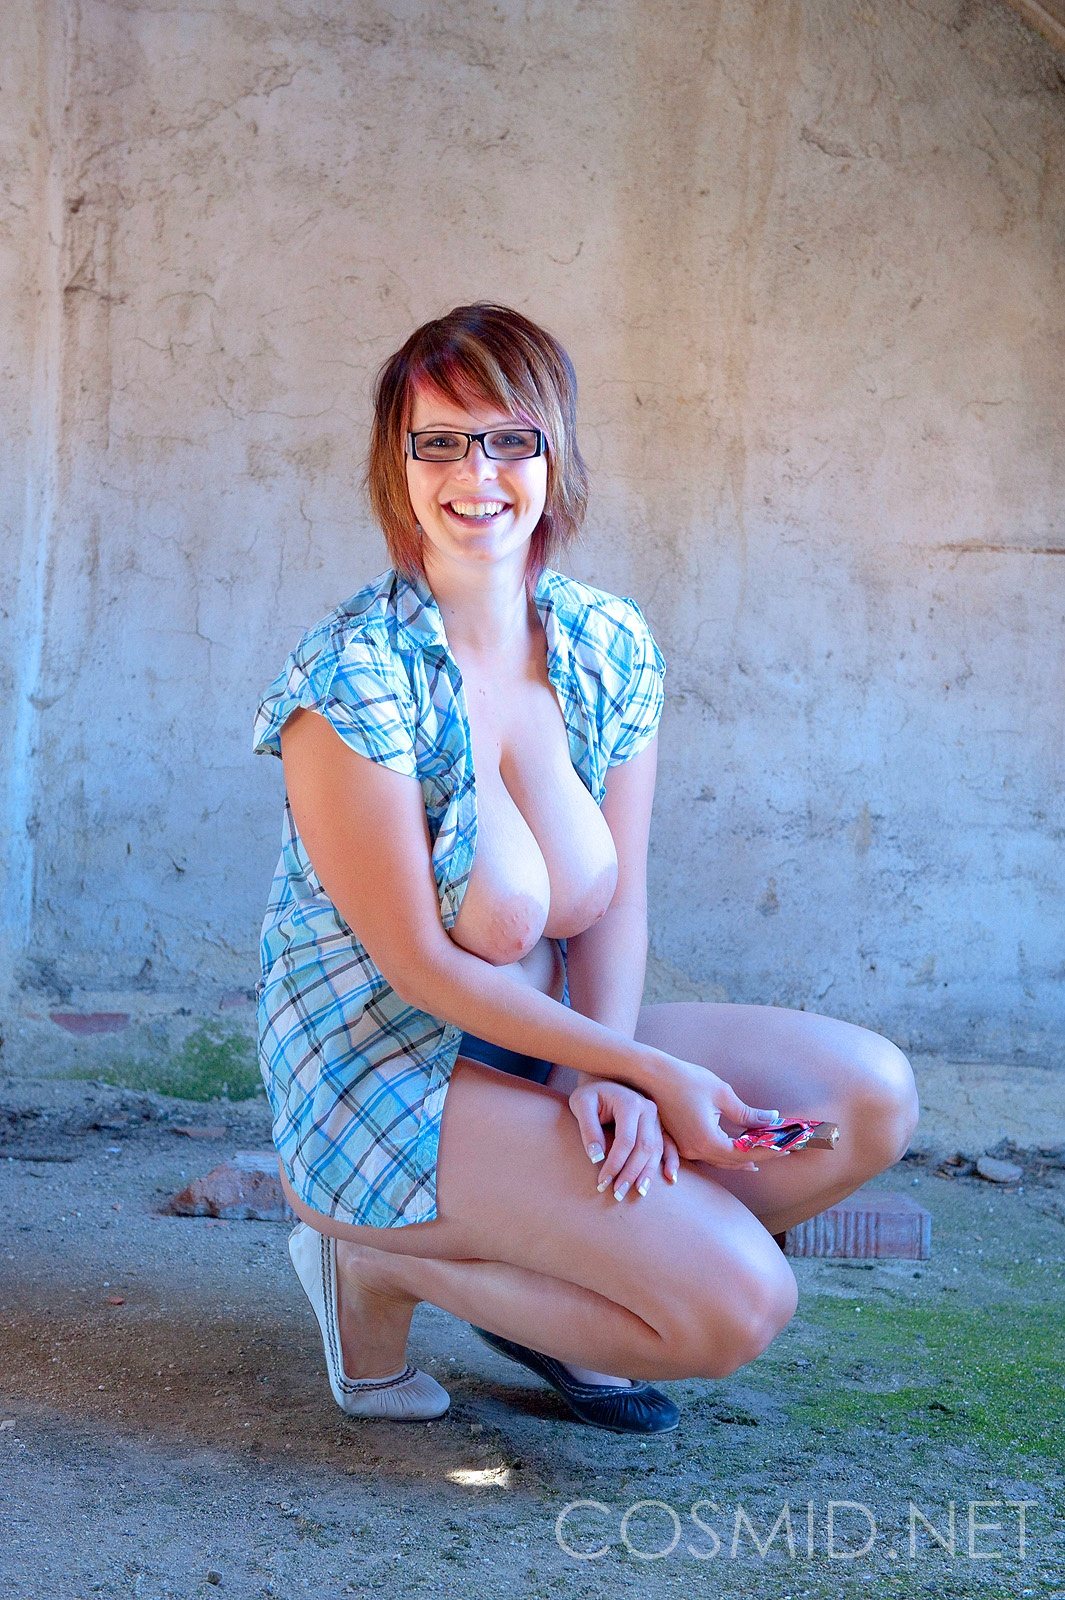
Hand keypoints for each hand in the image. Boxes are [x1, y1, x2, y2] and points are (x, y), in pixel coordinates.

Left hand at [567, 1078, 679, 1200]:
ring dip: (648, 1173)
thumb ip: (588, 1129)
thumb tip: (596, 1157)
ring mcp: (656, 1117)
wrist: (603, 1080)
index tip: (602, 1182)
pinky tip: (670, 1178)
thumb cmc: (590, 1094)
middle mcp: (648, 1109)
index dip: (615, 1164)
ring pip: (656, 1149)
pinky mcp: (659, 1124)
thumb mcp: (581, 1104)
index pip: (626, 1141)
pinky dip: (671, 1161)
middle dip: (631, 1173)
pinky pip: (669, 1144)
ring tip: (637, 1192)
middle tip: (617, 1194)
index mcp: (630, 1103)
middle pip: (644, 1148)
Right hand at [641, 1053, 786, 1171]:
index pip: (745, 1153)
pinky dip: (727, 1154)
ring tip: (764, 1152)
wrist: (651, 1075)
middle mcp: (696, 1150)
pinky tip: (736, 1152)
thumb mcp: (721, 1094)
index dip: (768, 1150)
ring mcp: (686, 1149)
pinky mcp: (681, 1143)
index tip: (787, 1147)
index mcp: (707, 1140)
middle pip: (734, 1161)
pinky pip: (709, 1155)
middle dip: (760, 1155)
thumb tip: (771, 1120)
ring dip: (743, 1157)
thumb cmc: (685, 1080)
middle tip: (781, 1149)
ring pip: (721, 1161)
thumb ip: (747, 1113)